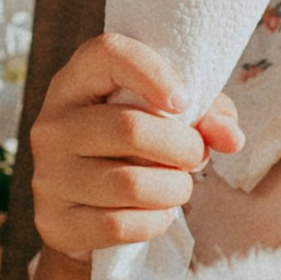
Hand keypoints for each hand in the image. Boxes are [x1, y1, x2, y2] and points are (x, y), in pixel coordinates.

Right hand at [28, 31, 240, 265]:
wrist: (84, 213)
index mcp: (76, 83)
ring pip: (129, 184)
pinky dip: (154, 222)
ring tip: (180, 186)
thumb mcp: (169, 118)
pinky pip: (118, 226)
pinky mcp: (55, 221)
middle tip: (197, 157)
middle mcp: (52, 125)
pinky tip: (159, 214)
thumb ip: (207, 114)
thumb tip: (232, 138)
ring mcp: (48, 175)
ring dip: (175, 189)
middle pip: (130, 129)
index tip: (184, 101)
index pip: (108, 53)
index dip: (153, 72)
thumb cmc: (133, 149)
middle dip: (183, 147)